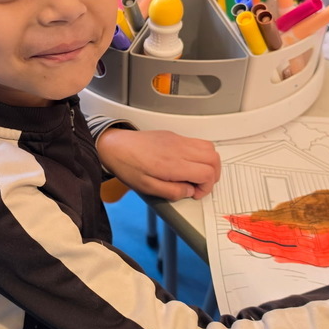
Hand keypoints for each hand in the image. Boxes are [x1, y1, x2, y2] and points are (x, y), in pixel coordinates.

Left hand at [96, 127, 220, 200]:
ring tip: (197, 174)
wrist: (115, 146)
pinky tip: (188, 164)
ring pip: (209, 147)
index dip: (206, 187)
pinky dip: (201, 154)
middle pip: (213, 158)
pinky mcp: (174, 135)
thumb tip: (190, 191)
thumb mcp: (147, 188)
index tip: (195, 193)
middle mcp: (179, 149)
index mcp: (173, 164)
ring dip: (209, 163)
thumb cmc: (128, 166)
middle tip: (201, 185)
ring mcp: (178, 139)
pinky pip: (197, 142)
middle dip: (213, 175)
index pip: (207, 172)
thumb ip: (172, 192)